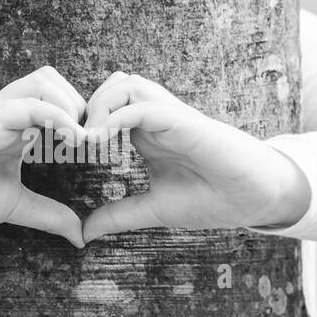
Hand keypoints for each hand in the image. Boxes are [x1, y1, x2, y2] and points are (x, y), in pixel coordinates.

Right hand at [0, 67, 87, 246]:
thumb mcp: (15, 206)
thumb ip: (48, 215)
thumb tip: (80, 235)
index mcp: (19, 128)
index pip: (58, 99)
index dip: (85, 114)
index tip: (102, 143)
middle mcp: (9, 114)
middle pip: (55, 80)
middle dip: (82, 105)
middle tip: (93, 140)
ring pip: (44, 81)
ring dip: (70, 105)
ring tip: (81, 139)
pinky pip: (27, 105)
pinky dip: (56, 116)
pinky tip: (72, 140)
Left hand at [82, 73, 310, 241]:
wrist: (254, 199)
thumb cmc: (212, 198)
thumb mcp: (153, 209)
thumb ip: (119, 215)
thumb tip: (84, 232)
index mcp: (146, 133)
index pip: (107, 107)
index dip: (81, 120)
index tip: (62, 148)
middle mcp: (157, 118)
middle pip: (112, 85)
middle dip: (84, 107)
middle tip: (70, 140)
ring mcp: (171, 117)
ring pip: (126, 84)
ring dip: (100, 106)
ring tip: (87, 140)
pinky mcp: (185, 122)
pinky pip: (144, 104)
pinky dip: (117, 116)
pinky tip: (101, 141)